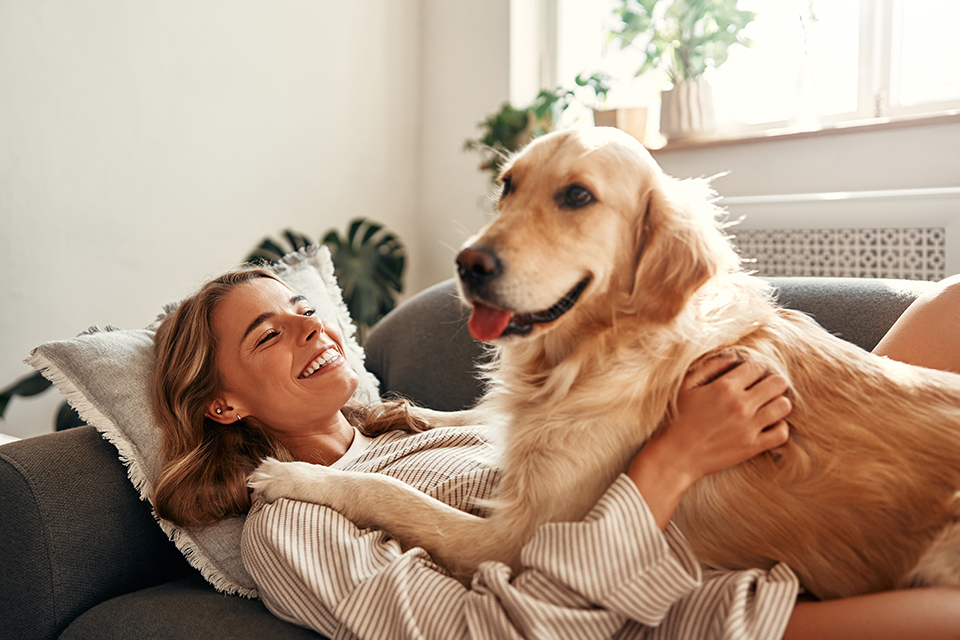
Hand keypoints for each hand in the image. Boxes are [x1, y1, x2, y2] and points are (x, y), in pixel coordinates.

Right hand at [628, 353, 791, 528]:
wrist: (676, 456)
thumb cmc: (678, 419)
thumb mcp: (686, 386)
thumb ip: (710, 366)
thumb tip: (733, 356)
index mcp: (724, 387)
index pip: (757, 367)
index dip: (756, 368)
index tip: (750, 375)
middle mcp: (741, 405)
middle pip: (777, 383)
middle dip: (773, 382)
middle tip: (764, 388)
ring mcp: (749, 427)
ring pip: (784, 406)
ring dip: (778, 402)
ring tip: (767, 405)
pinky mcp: (753, 447)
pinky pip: (781, 433)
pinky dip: (779, 427)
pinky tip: (768, 424)